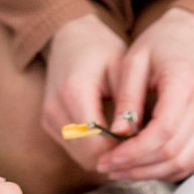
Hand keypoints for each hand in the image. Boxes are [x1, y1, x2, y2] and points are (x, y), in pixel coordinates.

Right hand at [40, 13, 128, 153]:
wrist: (71, 35)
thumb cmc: (101, 49)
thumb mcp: (120, 69)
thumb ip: (127, 104)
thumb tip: (137, 139)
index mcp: (74, 92)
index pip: (97, 144)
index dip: (123, 151)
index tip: (146, 146)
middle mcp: (55, 109)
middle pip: (88, 156)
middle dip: (117, 157)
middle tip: (142, 149)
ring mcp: (48, 117)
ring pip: (81, 158)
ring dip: (105, 157)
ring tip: (130, 144)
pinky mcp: (48, 123)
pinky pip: (74, 150)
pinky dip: (94, 151)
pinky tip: (114, 138)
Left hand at [93, 8, 193, 182]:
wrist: (190, 37)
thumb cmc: (159, 45)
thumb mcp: (133, 61)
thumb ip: (127, 97)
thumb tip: (117, 133)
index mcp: (184, 81)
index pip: (163, 129)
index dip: (134, 150)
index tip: (109, 158)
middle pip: (173, 151)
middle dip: (137, 166)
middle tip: (107, 167)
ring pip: (184, 162)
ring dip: (151, 173)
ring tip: (121, 170)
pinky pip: (192, 161)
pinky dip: (167, 170)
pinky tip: (142, 167)